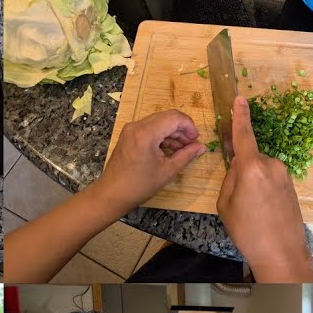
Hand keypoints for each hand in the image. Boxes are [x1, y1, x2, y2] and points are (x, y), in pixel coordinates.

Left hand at [92, 109, 206, 210]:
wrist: (111, 194)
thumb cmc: (139, 185)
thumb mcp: (167, 171)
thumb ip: (186, 156)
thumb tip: (201, 147)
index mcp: (145, 133)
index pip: (174, 117)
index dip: (189, 126)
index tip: (196, 140)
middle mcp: (136, 126)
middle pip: (166, 117)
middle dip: (182, 130)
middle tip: (191, 145)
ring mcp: (130, 130)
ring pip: (158, 122)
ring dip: (172, 133)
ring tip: (182, 150)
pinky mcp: (128, 135)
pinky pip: (149, 128)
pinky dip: (161, 136)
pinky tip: (169, 150)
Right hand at [216, 96, 312, 281]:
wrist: (282, 252)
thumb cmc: (248, 231)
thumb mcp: (225, 204)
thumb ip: (230, 179)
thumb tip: (237, 168)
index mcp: (252, 167)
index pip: (243, 135)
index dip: (239, 117)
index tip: (239, 99)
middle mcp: (271, 165)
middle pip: (248, 158)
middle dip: (239, 171)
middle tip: (235, 199)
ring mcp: (284, 175)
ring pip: (258, 170)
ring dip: (250, 183)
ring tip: (248, 210)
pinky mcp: (291, 186)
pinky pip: (269, 180)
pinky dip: (260, 191)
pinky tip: (260, 212)